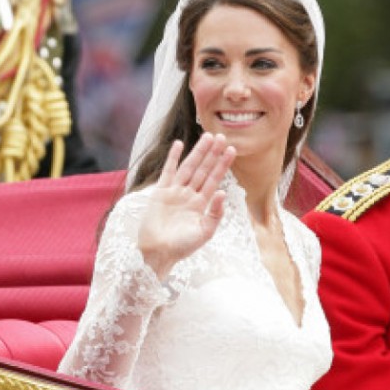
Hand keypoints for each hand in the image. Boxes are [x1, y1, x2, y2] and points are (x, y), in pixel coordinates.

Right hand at [138, 133, 235, 279]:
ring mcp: (175, 192)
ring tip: (208, 137)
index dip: (222, 165)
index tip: (232, 150)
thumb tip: (222, 191)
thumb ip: (215, 212)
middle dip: (213, 154)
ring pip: (189, 167)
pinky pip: (168, 171)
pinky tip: (179, 144)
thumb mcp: (205, 232)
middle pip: (203, 169)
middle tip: (222, 136)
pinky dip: (173, 158)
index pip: (214, 179)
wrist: (158, 253)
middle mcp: (189, 195)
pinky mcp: (161, 192)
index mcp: (201, 204)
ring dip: (198, 152)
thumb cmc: (182, 247)